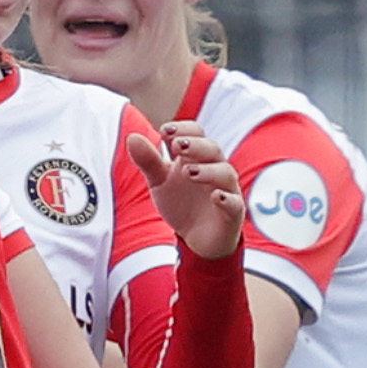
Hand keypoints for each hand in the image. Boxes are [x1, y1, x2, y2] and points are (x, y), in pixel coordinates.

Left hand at [136, 122, 244, 260]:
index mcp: (196, 157)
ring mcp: (226, 189)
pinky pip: (234, 203)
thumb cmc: (181, 202)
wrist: (197, 238)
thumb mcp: (160, 182)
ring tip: (188, 172)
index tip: (164, 131)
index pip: (195, 133)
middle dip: (195, 145)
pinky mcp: (232, 212)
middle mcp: (214, 169)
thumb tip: (132, 137)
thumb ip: (148, 161)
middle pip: (211, 149)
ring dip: (208, 170)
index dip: (183, 129)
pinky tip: (216, 196)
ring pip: (224, 173)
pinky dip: (226, 198)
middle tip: (178, 146)